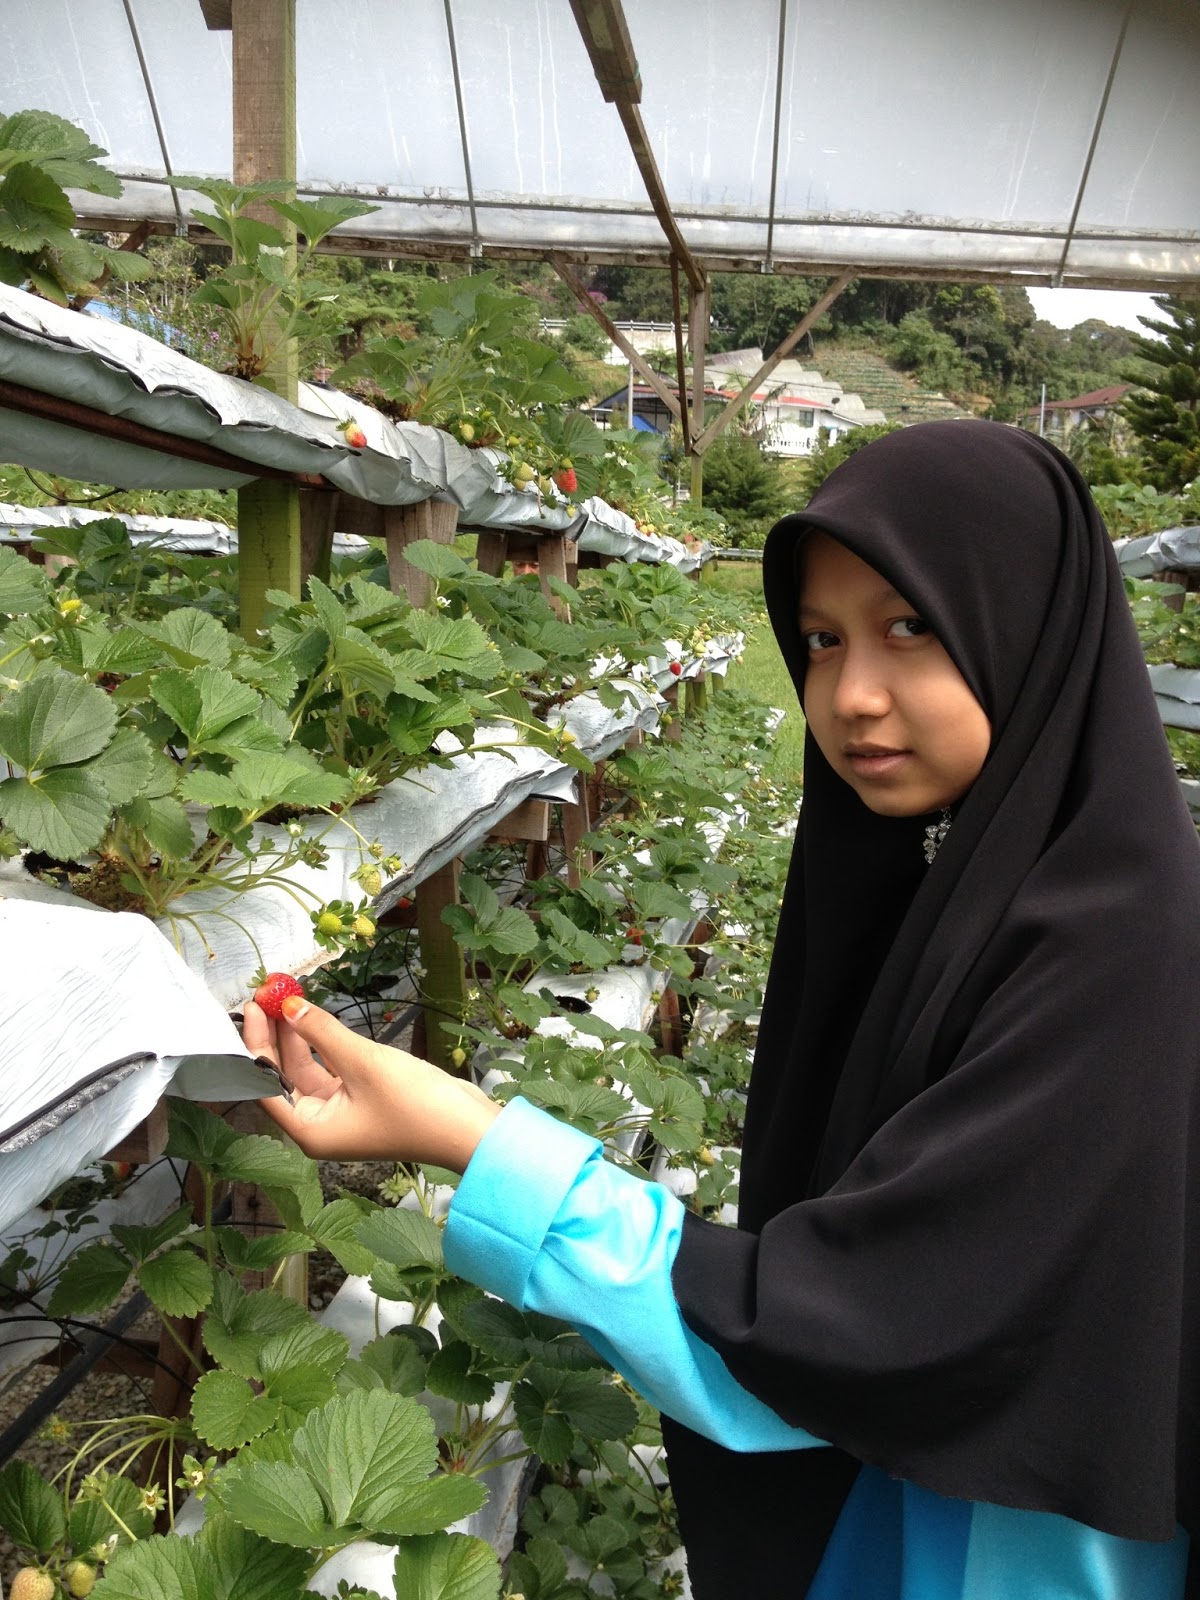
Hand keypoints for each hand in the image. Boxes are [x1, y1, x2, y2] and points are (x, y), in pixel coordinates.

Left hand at [246, 996, 499, 1171]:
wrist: (467, 1126)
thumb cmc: (414, 1103)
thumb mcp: (362, 1061)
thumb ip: (322, 1032)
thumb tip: (287, 1006)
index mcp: (310, 1131)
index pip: (266, 1086)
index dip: (255, 1046)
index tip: (252, 1008)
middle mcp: (320, 1126)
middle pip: (284, 1077)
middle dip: (276, 1037)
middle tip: (267, 996)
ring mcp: (341, 1114)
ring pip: (307, 1071)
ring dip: (299, 1037)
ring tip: (288, 1000)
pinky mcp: (361, 1101)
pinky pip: (331, 1070)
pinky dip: (323, 1046)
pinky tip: (316, 1019)